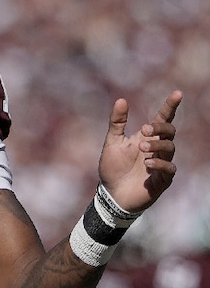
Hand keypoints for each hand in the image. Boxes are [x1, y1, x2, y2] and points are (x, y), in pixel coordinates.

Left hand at [98, 89, 180, 213]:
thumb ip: (117, 123)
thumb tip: (121, 100)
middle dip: (161, 128)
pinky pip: (170, 168)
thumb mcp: (112, 142)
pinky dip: (160, 163)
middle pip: (170, 131)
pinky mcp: (163, 179)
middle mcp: (157, 148)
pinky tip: (148, 163)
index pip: (163, 119)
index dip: (170, 106)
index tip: (177, 93)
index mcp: (147, 138)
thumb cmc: (112, 168)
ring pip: (170, 148)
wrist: (111, 194)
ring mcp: (162, 163)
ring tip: (142, 148)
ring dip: (157, 145)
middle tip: (145, 130)